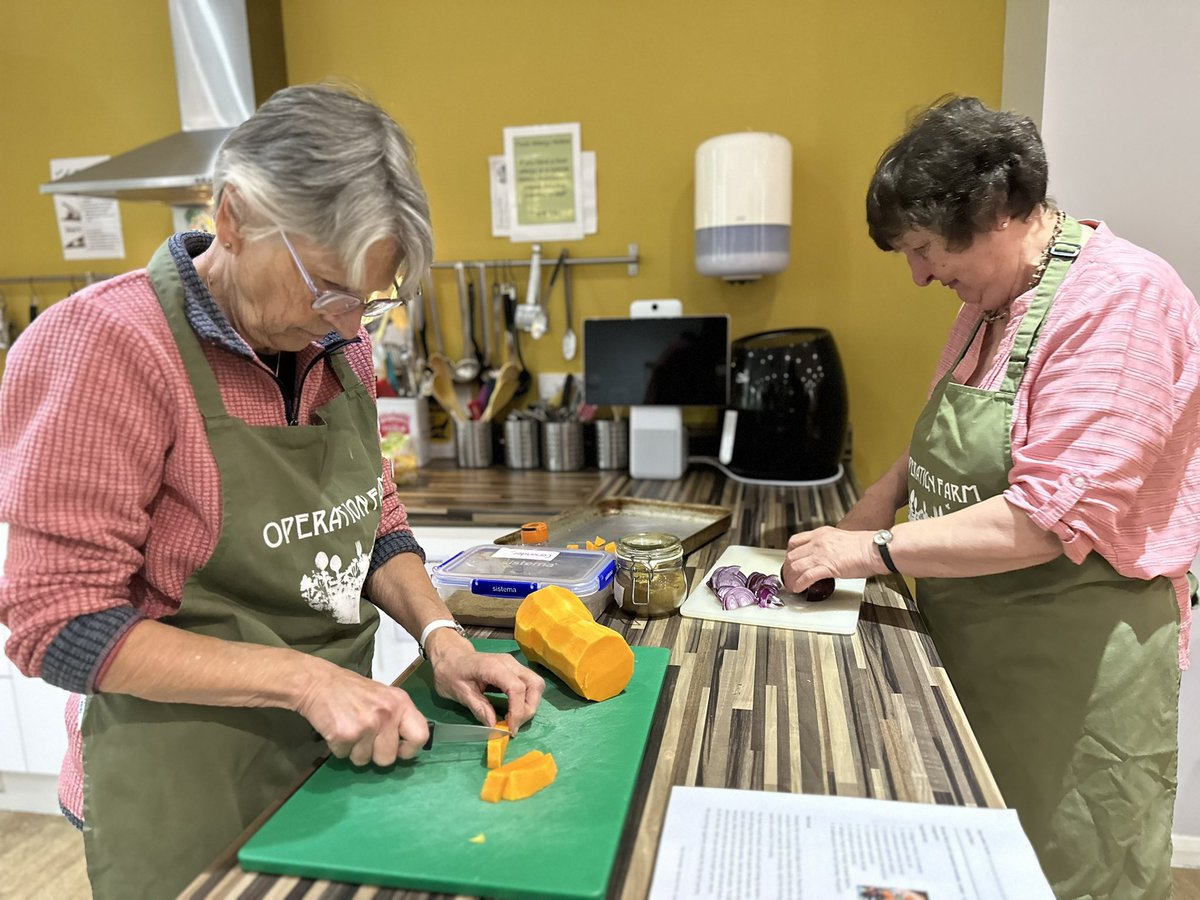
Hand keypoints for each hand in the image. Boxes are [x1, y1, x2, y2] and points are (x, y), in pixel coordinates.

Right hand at [295, 658, 429, 766]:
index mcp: (401, 703)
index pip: (420, 736)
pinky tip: (336, 729)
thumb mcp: (384, 697)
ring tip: (349, 729)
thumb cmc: (353, 691)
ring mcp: (366, 725)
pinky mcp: (345, 734)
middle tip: (365, 739)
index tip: (398, 749)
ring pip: (364, 760)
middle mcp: (387, 714)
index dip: (409, 750)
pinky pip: (344, 756)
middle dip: (375, 755)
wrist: (318, 682)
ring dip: (354, 751)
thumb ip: (397, 718)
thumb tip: (406, 746)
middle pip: (388, 758)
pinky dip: (339, 748)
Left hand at [424, 629, 545, 731]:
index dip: (518, 711)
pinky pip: (530, 684)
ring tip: (514, 719)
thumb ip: (479, 708)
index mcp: (492, 666)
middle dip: (529, 709)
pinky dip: (527, 700)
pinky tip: (513, 711)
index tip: (510, 729)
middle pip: (534, 684)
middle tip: (514, 725)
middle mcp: (508, 663)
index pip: (516, 688)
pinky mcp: (514, 669)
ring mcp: (513, 664)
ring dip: (530, 704)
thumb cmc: (451, 672)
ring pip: (536, 684)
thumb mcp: (460, 693)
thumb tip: (494, 726)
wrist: (450, 655)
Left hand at [781, 526, 879, 592]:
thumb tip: (824, 555)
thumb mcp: (840, 538)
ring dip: (791, 578)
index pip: (795, 542)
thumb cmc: (865, 546)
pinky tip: (799, 589)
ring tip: (792, 585)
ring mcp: (821, 554)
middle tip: (789, 577)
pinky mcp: (827, 567)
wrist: (875, 549)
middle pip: (792, 555)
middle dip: (787, 568)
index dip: (789, 554)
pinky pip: (806, 577)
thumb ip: (829, 545)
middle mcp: (818, 542)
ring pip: (795, 566)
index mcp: (821, 533)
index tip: (790, 562)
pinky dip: (799, 584)